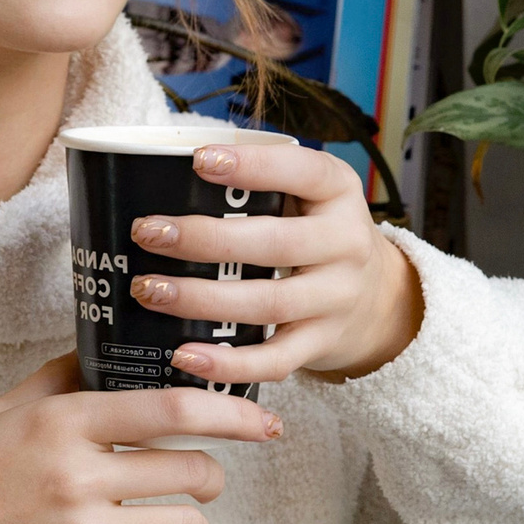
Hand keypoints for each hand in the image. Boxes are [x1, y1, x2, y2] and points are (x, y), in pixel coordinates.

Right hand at [0, 356, 281, 523]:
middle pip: (194, 470)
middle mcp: (76, 477)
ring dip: (192, 523)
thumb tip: (109, 348)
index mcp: (59, 423)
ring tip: (169, 520)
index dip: (230, 410)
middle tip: (197, 475)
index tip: (263, 418)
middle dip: (210, 474)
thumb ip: (60, 380)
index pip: (170, 408)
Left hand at [128, 143, 423, 385]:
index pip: (301, 171)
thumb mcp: (307, 193)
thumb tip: (166, 169)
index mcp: (338, 191)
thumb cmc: (315, 231)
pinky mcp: (321, 343)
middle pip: (275, 244)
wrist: (375, 297)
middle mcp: (346, 244)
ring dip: (202, 300)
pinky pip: (274, 360)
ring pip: (268, 304)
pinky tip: (183, 355)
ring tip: (149, 290)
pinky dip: (228, 363)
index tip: (198, 160)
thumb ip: (258, 180)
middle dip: (204, 240)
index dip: (252, 166)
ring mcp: (336, 299)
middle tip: (148, 233)